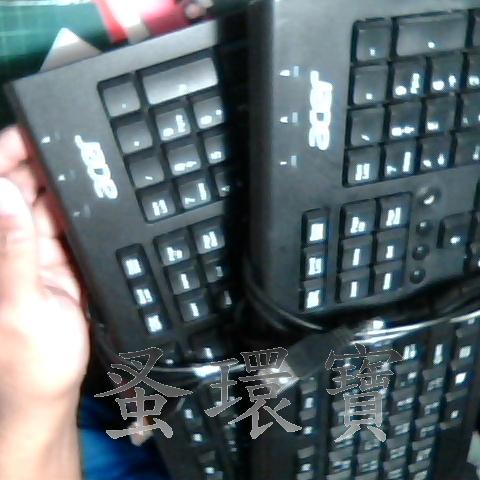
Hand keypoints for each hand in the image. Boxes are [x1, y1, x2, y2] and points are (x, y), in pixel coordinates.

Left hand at [0, 126, 89, 412]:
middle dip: (42, 163)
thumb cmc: (26, 358)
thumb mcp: (19, 305)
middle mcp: (11, 243)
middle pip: (22, 189)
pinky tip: (96, 198)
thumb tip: (4, 195)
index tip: (30, 133)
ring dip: (67, 186)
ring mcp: (38, 250)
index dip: (6, 158)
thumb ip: (13, 251)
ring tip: (91, 163)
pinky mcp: (64, 259)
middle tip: (75, 141)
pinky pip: (74, 226)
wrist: (53, 386)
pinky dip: (86, 213)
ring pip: (51, 204)